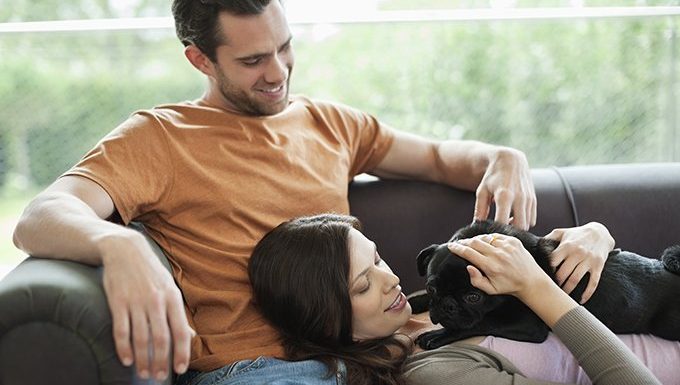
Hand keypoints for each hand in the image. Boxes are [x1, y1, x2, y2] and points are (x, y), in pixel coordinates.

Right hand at [99, 231, 193, 380]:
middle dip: (161, 362)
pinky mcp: (117, 302)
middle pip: (161, 339)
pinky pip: (121, 330)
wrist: (125, 249)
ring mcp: (136, 301)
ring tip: (144, 373)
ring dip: (143, 359)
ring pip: (141, 338)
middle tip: (159, 377)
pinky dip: (123, 348)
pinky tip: (126, 360)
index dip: (182, 353)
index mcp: (173, 298)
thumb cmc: (150, 272)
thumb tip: (190, 336)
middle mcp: (156, 301)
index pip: (181, 331)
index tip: (180, 369)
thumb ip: (178, 313)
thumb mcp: (169, 288)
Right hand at [449, 234, 549, 297]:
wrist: (531, 281)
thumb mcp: (490, 290)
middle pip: (475, 242)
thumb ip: (476, 280)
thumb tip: (468, 267)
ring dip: (476, 239)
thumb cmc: (509, 286)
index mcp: (491, 267)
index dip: (458, 248)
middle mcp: (499, 255)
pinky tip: (486, 242)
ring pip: (485, 238)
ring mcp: (507, 246)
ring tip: (471, 243)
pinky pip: (496, 236)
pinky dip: (488, 238)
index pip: (469, 253)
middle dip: (464, 242)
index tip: (451, 246)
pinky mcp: (513, 241)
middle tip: (459, 244)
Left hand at [473, 148, 535, 229]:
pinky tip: (513, 219)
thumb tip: (477, 226)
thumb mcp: (482, 191)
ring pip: (527, 224)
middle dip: (510, 232)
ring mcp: (528, 199)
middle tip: (499, 231)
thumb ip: (479, 210)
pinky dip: (524, 223)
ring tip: (505, 223)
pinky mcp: (533, 200)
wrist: (509, 161)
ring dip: (517, 228)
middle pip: (519, 227)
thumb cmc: (492, 177)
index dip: (496, 230)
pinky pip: (532, 219)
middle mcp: (519, 197)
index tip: (489, 232)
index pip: (502, 222)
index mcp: (504, 195)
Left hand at [544, 222, 614, 303]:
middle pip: (563, 273)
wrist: (600, 232)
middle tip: (549, 292)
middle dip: (555, 284)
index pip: (553, 261)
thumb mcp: (562, 232)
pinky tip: (581, 300)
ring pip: (575, 279)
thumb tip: (535, 246)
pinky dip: (587, 293)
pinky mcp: (598, 266)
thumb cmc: (576, 234)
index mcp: (566, 246)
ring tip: (562, 297)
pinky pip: (593, 282)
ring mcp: (588, 260)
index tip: (541, 279)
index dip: (546, 271)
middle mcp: (577, 253)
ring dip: (568, 290)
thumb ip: (548, 238)